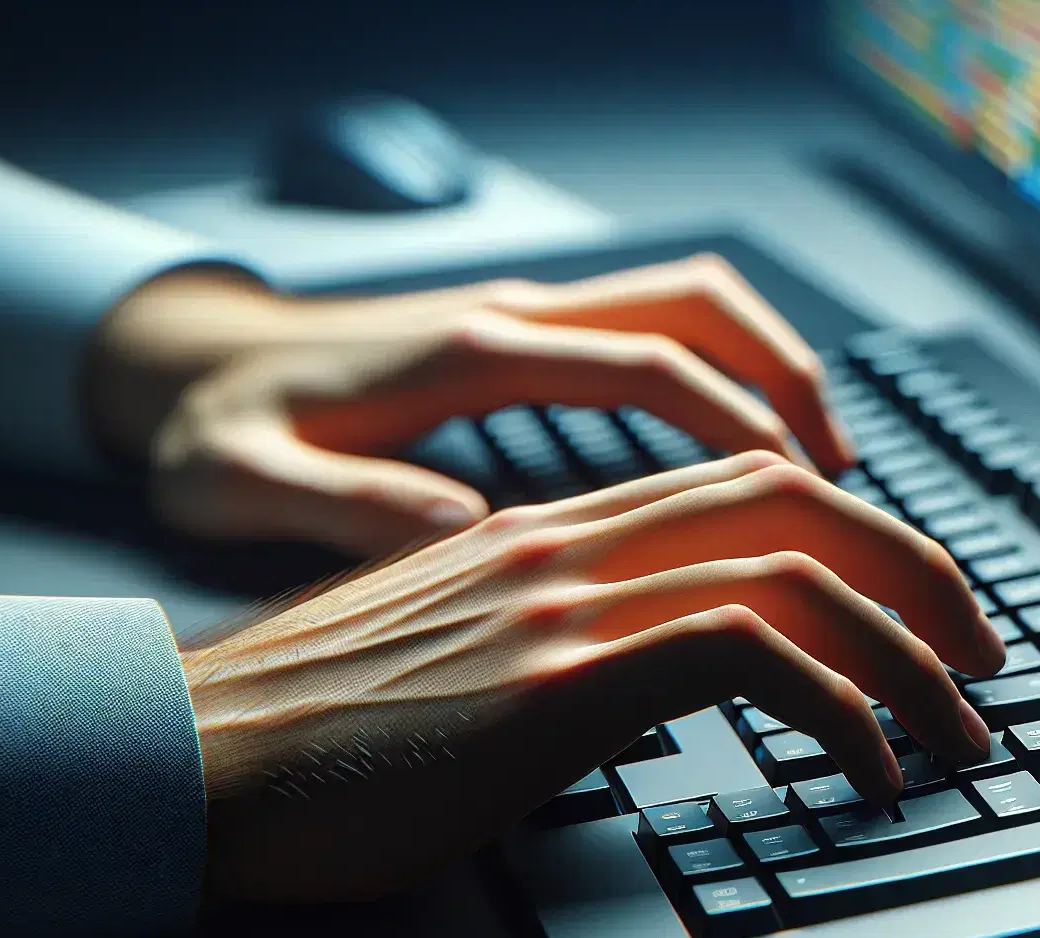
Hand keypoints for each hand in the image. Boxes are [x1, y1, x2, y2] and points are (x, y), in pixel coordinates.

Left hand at [87, 253, 855, 556]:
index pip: (642, 364)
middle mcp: (514, 316)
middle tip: (851, 478)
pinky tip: (741, 461)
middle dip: (789, 377)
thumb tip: (471, 530)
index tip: (808, 488)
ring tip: (826, 470)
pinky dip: (724, 380)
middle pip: (696, 305)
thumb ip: (347, 503)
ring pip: (691, 308)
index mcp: (469, 351)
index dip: (738, 419)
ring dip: (770, 370)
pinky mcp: (528, 339)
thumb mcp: (244, 479)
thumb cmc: (218, 427)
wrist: (189, 362)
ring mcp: (527, 319)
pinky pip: (659, 336)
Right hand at [184, 453, 1003, 902]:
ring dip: (907, 657)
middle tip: (981, 657)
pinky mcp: (551, 679)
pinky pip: (748, 657)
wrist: (191, 758)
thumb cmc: (316, 729)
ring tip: (955, 733)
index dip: (860, 534)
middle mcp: (570, 542)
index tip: (919, 607)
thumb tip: (667, 680)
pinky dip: (838, 709)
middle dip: (919, 574)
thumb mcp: (465, 656)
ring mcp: (562, 602)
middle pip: (796, 504)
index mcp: (555, 531)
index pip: (749, 487)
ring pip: (793, 575)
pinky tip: (867, 770)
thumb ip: (568, 637)